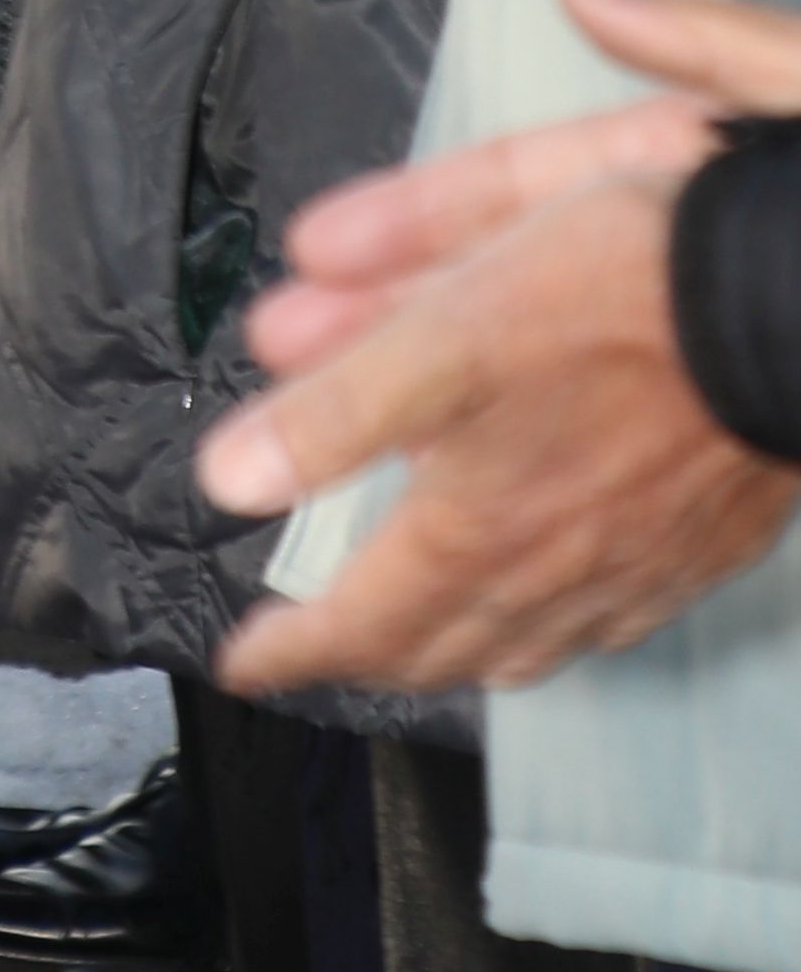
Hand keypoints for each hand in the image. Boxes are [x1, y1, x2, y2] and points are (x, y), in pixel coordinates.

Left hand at [201, 0, 800, 692]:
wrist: (788, 312)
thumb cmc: (619, 306)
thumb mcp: (447, 336)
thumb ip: (335, 413)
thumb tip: (227, 481)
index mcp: (478, 531)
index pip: (361, 627)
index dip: (292, 651)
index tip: (242, 665)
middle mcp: (553, 576)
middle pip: (438, 650)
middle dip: (368, 654)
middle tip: (319, 644)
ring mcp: (631, 575)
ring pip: (523, 648)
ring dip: (455, 646)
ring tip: (417, 631)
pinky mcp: (692, 554)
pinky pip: (602, 623)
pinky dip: (549, 627)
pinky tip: (548, 600)